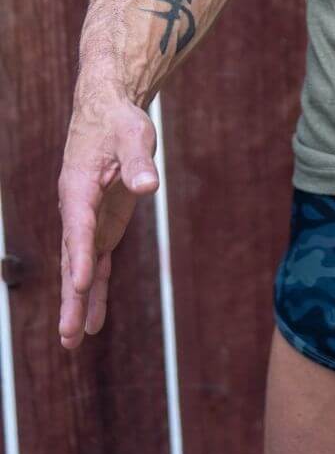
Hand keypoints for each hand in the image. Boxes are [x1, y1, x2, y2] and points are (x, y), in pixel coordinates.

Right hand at [57, 82, 158, 349]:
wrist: (107, 112)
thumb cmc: (119, 121)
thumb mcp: (134, 134)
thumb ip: (139, 160)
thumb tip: (148, 186)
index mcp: (79, 187)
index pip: (78, 227)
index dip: (78, 255)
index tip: (79, 284)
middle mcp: (77, 210)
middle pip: (71, 259)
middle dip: (70, 298)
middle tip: (68, 336)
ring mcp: (88, 221)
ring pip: (79, 267)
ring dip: (78, 302)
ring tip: (72, 342)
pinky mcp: (102, 225)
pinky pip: (95, 262)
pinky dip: (94, 289)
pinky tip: (94, 319)